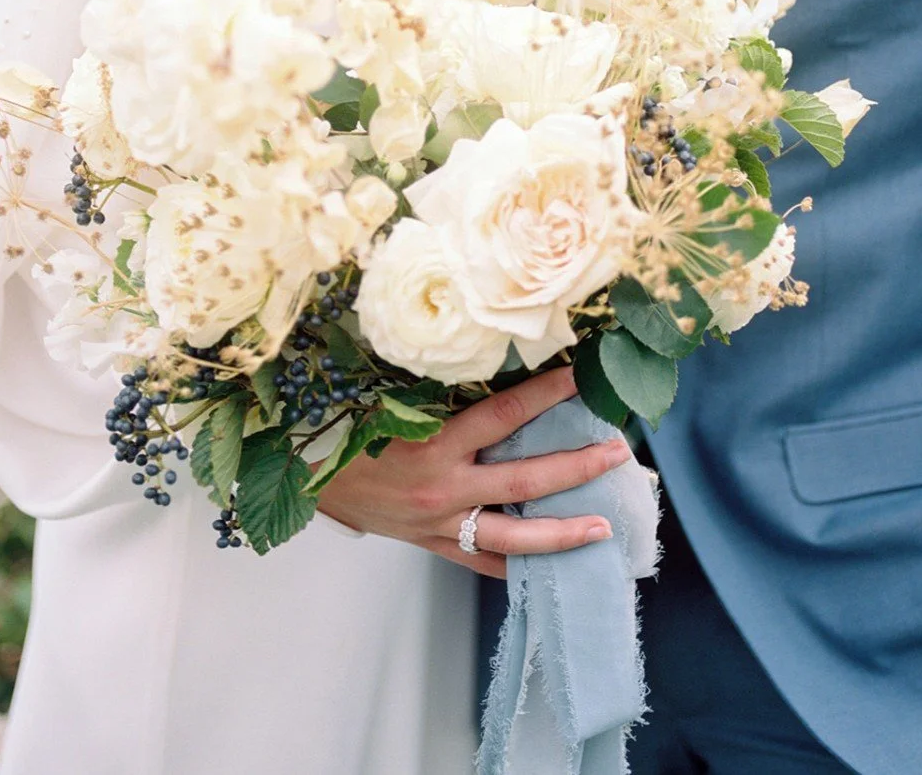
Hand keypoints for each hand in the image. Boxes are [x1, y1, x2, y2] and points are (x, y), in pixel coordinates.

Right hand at [316, 366, 630, 578]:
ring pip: (513, 537)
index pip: (503, 413)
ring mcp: (441, 523)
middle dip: (576, 467)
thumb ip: (435, 388)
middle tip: (617, 453)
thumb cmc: (346, 430)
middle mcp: (442, 487)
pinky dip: (517, 564)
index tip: (582, 375)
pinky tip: (552, 566)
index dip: (545, 393)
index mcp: (431, 442)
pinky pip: (483, 563)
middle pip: (524, 479)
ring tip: (603, 526)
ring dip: (563, 532)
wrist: (304, 478)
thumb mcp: (387, 401)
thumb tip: (486, 356)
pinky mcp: (434, 545)